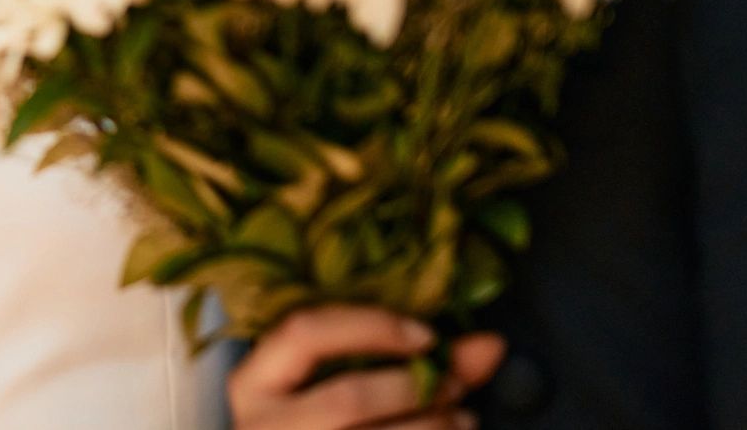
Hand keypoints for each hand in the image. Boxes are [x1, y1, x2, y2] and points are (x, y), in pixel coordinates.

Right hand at [229, 305, 505, 429]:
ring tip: (462, 419)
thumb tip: (492, 344)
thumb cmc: (314, 420)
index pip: (304, 332)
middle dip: (414, 389)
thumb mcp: (333, 381)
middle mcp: (263, 425)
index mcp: (254, 383)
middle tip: (457, 386)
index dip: (369, 327)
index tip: (425, 336)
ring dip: (433, 427)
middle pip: (348, 399)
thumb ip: (405, 358)